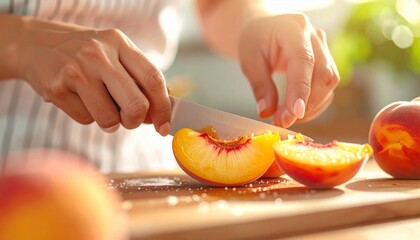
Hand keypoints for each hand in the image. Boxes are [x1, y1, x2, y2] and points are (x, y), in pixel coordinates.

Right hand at [16, 17, 170, 134]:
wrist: (36, 43)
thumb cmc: (86, 54)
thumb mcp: (115, 53)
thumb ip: (139, 78)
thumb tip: (163, 110)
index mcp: (120, 43)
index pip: (153, 79)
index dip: (164, 107)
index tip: (164, 125)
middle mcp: (99, 55)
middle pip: (136, 104)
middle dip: (136, 121)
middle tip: (130, 119)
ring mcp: (76, 71)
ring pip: (110, 119)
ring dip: (110, 121)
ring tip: (99, 104)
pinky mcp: (57, 88)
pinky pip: (86, 120)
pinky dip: (88, 116)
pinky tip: (79, 99)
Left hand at [239, 13, 339, 127]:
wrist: (265, 29)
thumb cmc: (256, 40)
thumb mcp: (249, 60)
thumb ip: (260, 85)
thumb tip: (267, 112)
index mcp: (294, 28)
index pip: (304, 60)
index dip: (301, 89)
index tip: (295, 113)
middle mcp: (315, 36)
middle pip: (323, 74)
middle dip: (306, 103)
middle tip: (282, 121)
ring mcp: (324, 48)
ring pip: (329, 82)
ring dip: (311, 106)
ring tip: (285, 118)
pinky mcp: (327, 62)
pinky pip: (327, 87)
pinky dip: (314, 104)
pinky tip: (296, 112)